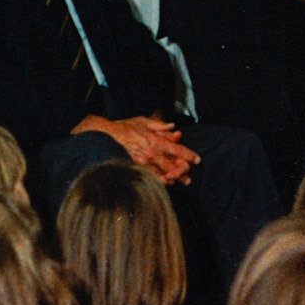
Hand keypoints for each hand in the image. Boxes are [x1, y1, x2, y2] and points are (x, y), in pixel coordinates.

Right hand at [82, 114, 199, 183]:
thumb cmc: (126, 127)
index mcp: (156, 140)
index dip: (189, 155)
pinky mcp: (135, 168)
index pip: (177, 150)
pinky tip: (162, 183)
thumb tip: (173, 127)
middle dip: (182, 172)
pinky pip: (150, 178)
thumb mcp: (144, 121)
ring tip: (178, 183)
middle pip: (173, 166)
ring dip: (172, 179)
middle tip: (188, 178)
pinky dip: (158, 181)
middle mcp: (152, 153)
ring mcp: (143, 162)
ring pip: (162, 174)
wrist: (107, 135)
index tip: (197, 160)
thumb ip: (160, 126)